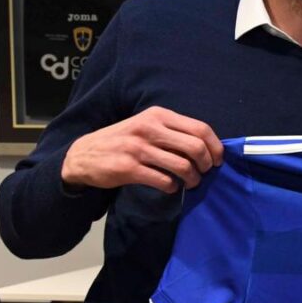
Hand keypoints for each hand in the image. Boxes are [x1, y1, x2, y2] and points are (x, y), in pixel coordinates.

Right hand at [61, 106, 223, 193]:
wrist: (83, 154)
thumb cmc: (124, 140)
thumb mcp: (147, 126)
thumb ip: (173, 132)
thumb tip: (207, 147)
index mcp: (158, 115)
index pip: (200, 128)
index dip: (215, 146)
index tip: (218, 160)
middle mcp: (149, 128)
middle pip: (195, 147)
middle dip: (207, 164)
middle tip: (205, 173)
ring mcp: (138, 149)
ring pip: (182, 166)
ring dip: (193, 179)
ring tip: (191, 182)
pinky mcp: (129, 169)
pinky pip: (164, 181)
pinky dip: (173, 187)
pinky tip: (171, 187)